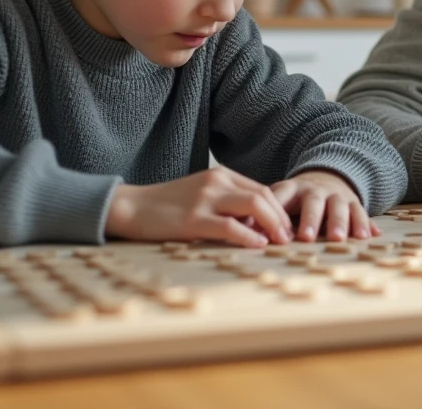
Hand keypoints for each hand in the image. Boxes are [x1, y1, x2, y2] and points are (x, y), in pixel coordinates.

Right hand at [106, 166, 293, 245]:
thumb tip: (257, 226)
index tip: (287, 228)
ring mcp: (205, 199)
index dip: (280, 210)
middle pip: (263, 196)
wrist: (132, 207)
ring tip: (279, 242)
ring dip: (272, 225)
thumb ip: (227, 204)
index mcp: (221, 176)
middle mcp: (216, 182)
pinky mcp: (193, 219)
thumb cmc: (168, 206)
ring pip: (253, 206)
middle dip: (281, 218)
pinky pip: (229, 226)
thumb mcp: (201, 196)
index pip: (262, 190)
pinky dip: (248, 236)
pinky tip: (258, 245)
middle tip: (289, 238)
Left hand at [270, 170, 379, 241]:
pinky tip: (370, 236)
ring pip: (340, 206)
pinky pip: (361, 212)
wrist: (327, 178)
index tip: (274, 233)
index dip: (277, 212)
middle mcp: (316, 190)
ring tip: (339, 238)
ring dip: (341, 222)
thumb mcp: (281, 200)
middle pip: (314, 201)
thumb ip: (266, 216)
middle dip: (311, 219)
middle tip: (306, 238)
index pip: (282, 196)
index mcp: (293, 188)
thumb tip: (250, 235)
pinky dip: (365, 224)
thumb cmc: (297, 199)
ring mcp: (337, 195)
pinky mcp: (354, 203)